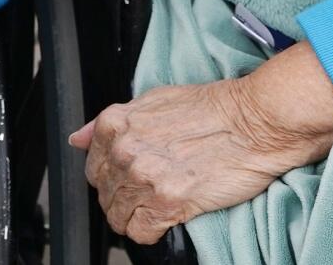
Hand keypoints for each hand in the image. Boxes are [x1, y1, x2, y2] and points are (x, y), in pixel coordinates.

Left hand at [68, 44, 332, 243]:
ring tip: (158, 206)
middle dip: (123, 198)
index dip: (111, 177)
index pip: (93, 168)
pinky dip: (150, 231)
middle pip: (105, 194)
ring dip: (135, 216)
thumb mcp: (153, 101)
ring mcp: (143, 177)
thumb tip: (78, 137)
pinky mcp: (167, 202)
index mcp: (116, 124)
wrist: (254, 122)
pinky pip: (140, 233)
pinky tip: (166, 218)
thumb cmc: (212, 109)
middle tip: (148, 193)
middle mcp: (124, 150)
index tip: (127, 179)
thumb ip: (113, 122)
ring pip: (118, 216)